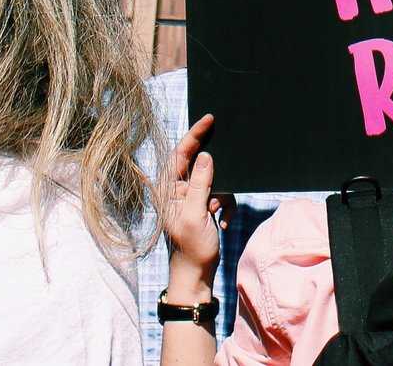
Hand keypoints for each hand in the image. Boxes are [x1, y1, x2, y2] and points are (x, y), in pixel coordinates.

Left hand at [162, 112, 224, 295]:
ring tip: (218, 213)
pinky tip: (223, 222)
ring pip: (213, 179)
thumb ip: (200, 184)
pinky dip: (225, 205)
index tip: (209, 119)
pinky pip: (219, 193)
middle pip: (197, 163)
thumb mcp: (196, 214)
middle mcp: (177, 189)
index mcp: (167, 189)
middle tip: (220, 176)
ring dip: (221, 195)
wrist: (196, 273)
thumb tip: (206, 156)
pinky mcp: (203, 205)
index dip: (194, 134)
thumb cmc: (191, 247)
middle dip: (215, 170)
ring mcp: (191, 197)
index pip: (180, 153)